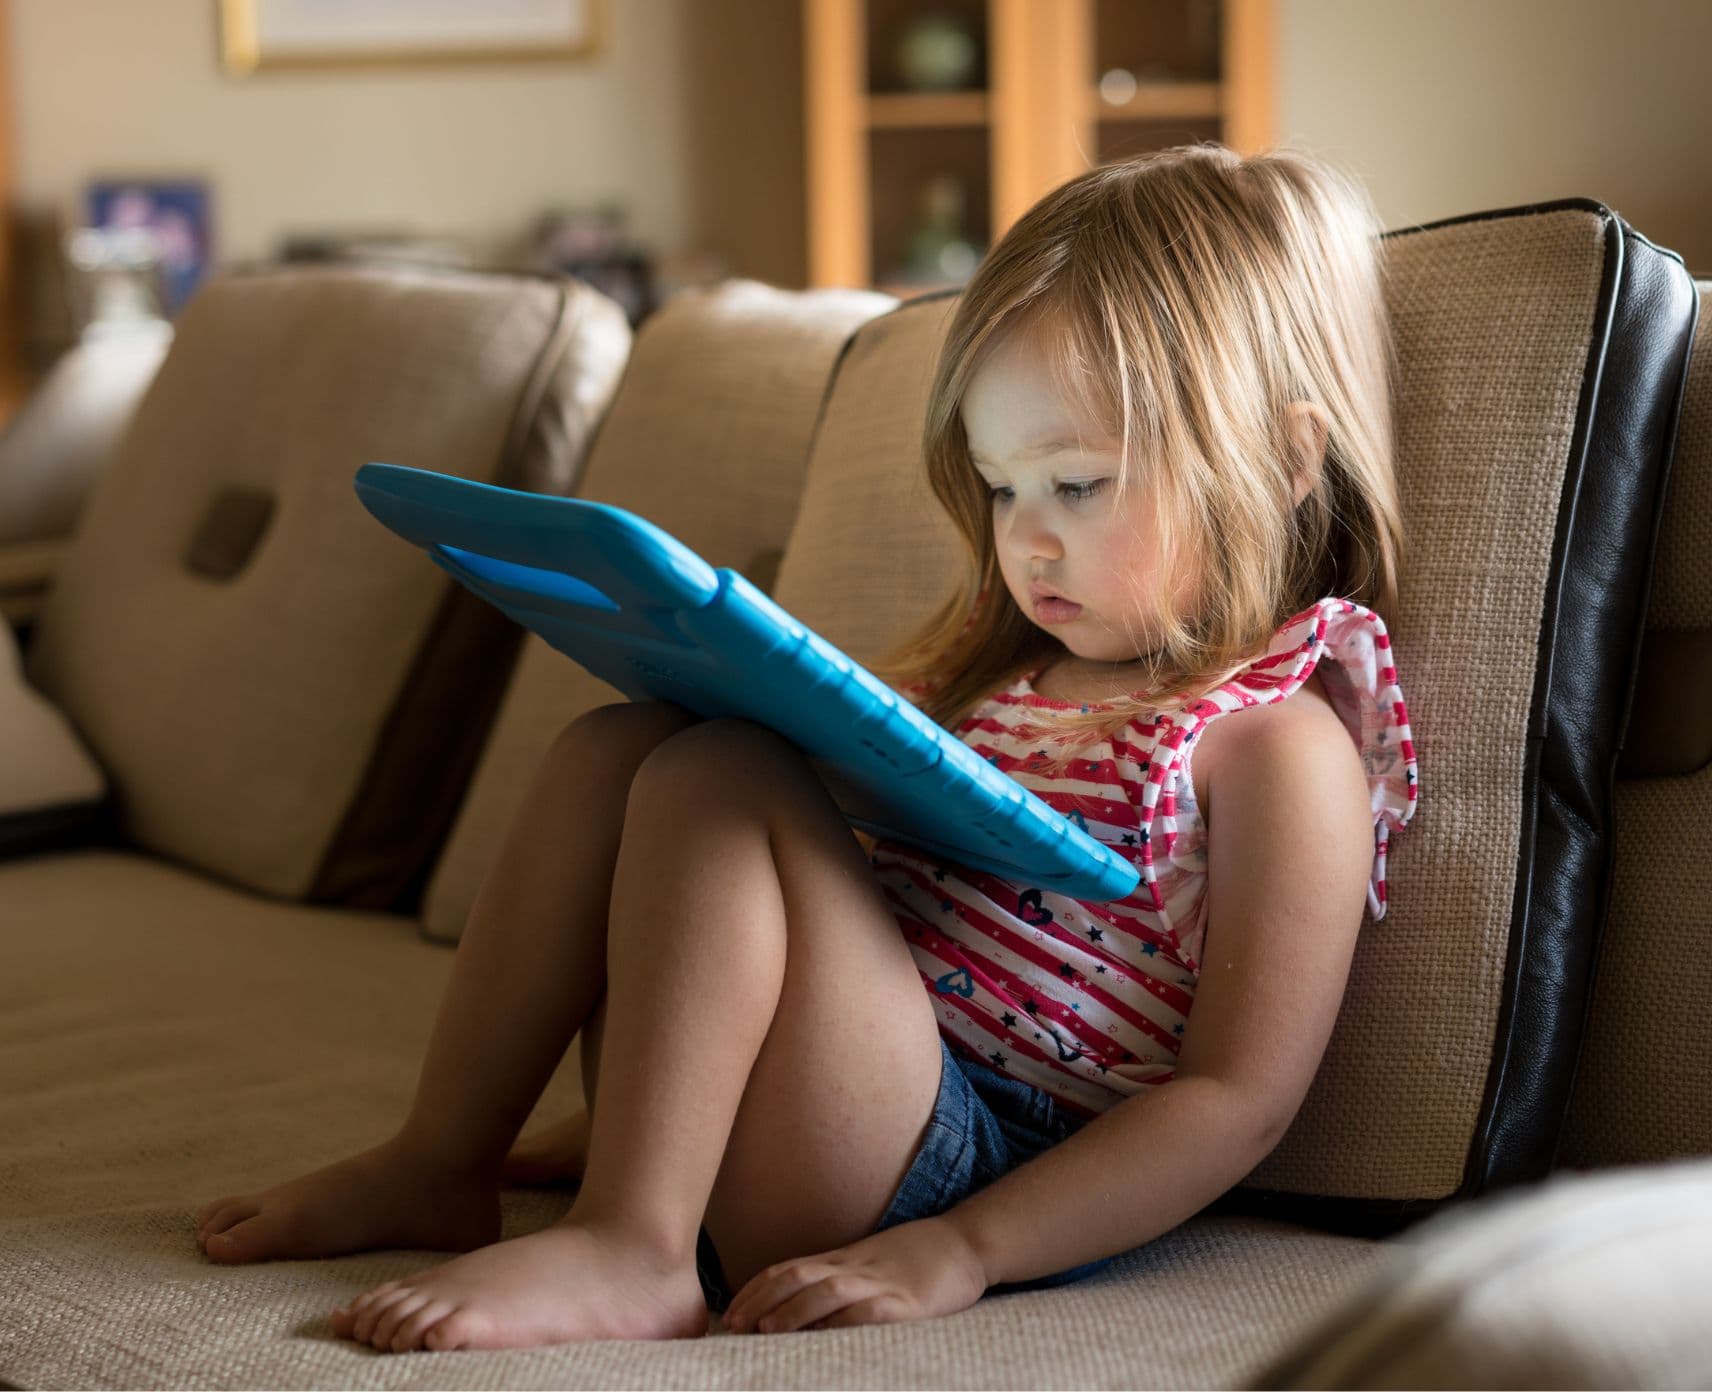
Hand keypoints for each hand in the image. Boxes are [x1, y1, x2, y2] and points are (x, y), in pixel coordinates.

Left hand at [722, 1216, 988, 1333]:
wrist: (964, 1243)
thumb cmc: (914, 1259)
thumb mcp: (868, 1264)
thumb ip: (836, 1280)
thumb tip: (794, 1310)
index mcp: (842, 1261)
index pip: (788, 1269)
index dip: (755, 1290)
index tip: (730, 1314)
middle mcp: (854, 1268)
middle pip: (798, 1277)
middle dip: (761, 1301)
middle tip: (733, 1326)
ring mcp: (881, 1284)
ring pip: (828, 1291)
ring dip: (794, 1310)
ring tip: (767, 1330)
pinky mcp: (909, 1303)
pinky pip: (872, 1311)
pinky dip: (847, 1322)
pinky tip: (828, 1336)